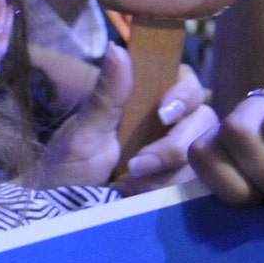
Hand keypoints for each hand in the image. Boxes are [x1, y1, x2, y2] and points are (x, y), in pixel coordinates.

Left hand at [38, 48, 215, 191]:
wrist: (60, 215)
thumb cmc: (68, 168)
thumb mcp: (83, 132)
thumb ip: (106, 94)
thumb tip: (117, 47)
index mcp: (145, 104)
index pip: (185, 83)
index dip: (184, 93)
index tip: (163, 112)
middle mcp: (167, 128)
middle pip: (203, 119)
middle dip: (174, 144)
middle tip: (138, 163)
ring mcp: (177, 160)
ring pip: (201, 155)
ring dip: (168, 171)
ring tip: (128, 182)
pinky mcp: (180, 188)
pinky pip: (196, 184)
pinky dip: (169, 189)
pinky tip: (140, 195)